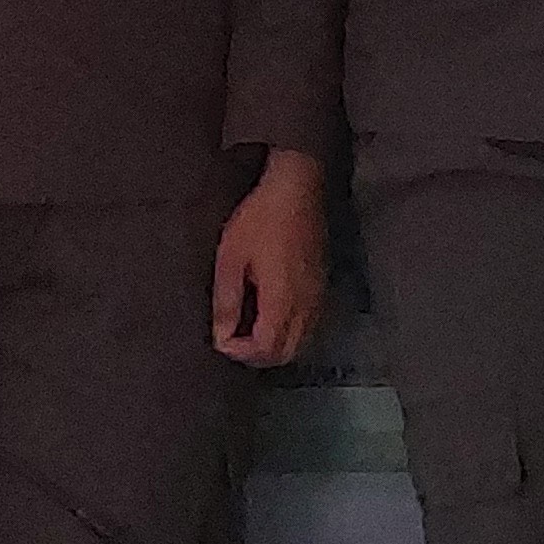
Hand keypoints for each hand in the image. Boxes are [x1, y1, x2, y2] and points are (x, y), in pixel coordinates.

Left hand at [210, 159, 336, 367]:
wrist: (298, 187)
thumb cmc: (260, 219)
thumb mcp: (231, 258)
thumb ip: (226, 301)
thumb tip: (221, 336)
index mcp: (282, 300)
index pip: (265, 349)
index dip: (239, 352)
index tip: (221, 338)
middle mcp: (306, 306)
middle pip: (285, 354)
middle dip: (256, 355)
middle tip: (233, 339)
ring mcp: (318, 297)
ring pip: (301, 344)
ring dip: (274, 347)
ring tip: (249, 330)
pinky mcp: (323, 287)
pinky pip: (310, 328)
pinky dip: (290, 334)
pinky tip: (272, 317)